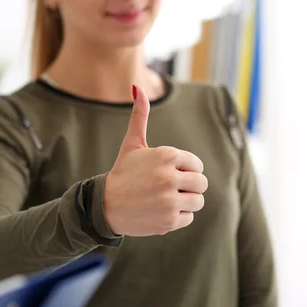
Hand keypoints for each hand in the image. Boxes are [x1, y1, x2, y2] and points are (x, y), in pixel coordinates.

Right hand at [104, 85, 207, 236]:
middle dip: (188, 187)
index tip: (168, 174)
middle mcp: (170, 177)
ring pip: (198, 201)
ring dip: (185, 202)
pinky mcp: (169, 220)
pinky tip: (159, 211)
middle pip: (201, 184)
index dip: (184, 170)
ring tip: (165, 200)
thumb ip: (139, 115)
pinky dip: (177, 217)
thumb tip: (136, 86)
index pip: (197, 165)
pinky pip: (188, 217)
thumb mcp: (132, 144)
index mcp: (167, 155)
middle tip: (168, 189)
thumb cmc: (122, 173)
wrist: (104, 205)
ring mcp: (170, 200)